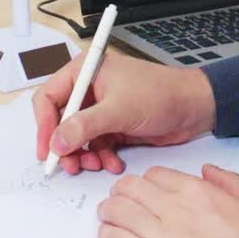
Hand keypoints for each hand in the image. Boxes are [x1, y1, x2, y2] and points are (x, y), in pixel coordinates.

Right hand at [33, 51, 216, 174]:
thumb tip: (57, 141)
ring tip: (95, 166)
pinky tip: (113, 164)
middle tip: (70, 166)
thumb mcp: (119, 110)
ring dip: (84, 155)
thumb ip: (84, 126)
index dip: (44, 125)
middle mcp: (90, 88)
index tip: (47, 150)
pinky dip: (101, 157)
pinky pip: (96, 145)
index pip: (49, 97)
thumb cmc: (162, 94)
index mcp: (86, 71)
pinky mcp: (113, 124)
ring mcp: (101, 107)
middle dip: (65, 145)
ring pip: (77, 137)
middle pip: (61, 121)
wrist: (195, 107)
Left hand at [97, 164, 238, 237]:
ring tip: (108, 216)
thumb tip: (208, 171)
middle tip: (120, 201)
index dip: (147, 182)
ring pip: (119, 211)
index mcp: (201, 193)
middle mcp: (177, 210)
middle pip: (131, 188)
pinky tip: (109, 237)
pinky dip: (108, 236)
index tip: (145, 192)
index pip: (157, 175)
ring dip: (109, 211)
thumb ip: (231, 183)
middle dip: (122, 192)